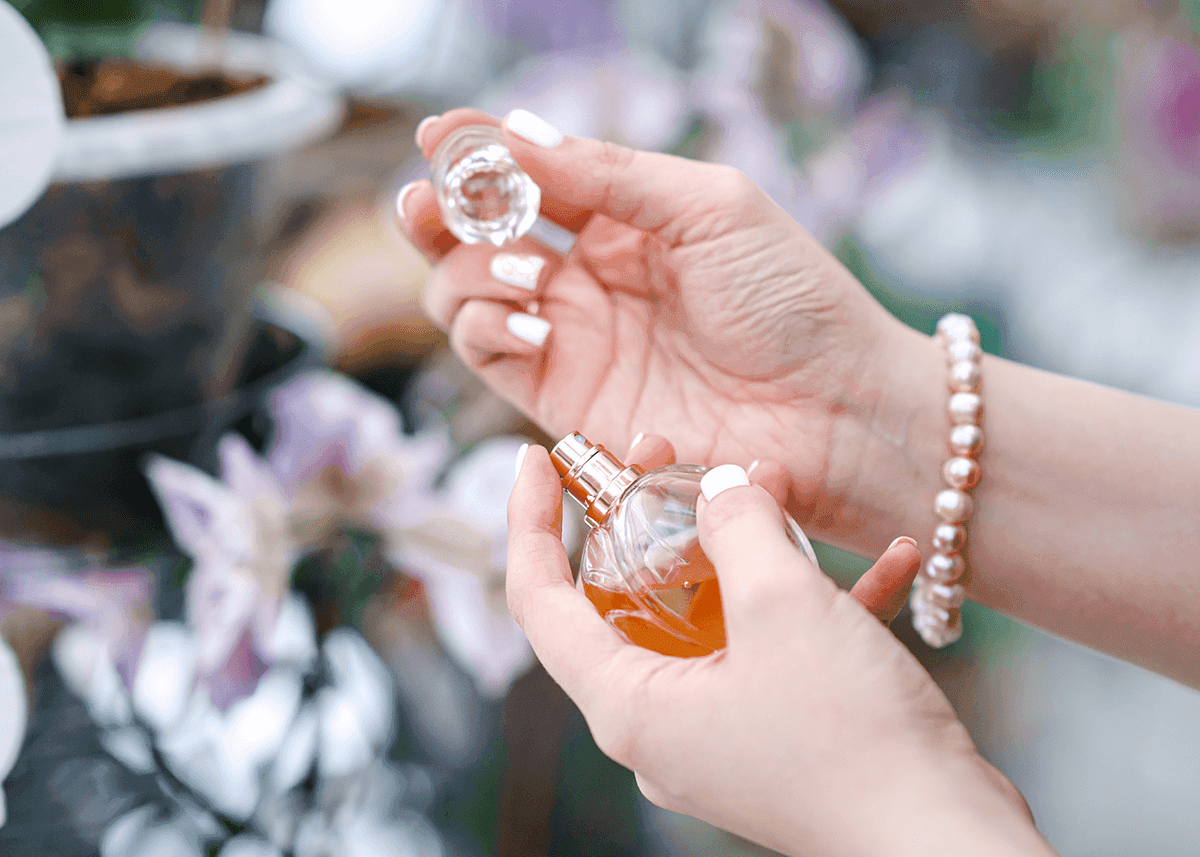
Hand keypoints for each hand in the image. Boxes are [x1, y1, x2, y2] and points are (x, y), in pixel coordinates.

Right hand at [397, 108, 903, 545]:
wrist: (832, 411)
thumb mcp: (709, 207)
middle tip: (430, 196)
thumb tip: (516, 133)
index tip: (441, 131)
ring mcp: (572, 337)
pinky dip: (485, 326)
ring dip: (468, 270)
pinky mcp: (564, 398)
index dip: (477, 153)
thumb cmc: (792, 299)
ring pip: (464, 293)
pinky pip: (486, 352)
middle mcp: (587, 276)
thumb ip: (610, 173)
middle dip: (441, 210)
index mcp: (624, 220)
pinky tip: (533, 318)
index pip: (529, 178)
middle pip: (476, 235)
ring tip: (526, 269)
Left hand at [506, 440, 1052, 856]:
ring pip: (706, 616)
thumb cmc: (855, 741)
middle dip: (652, 518)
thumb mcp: (783, 606)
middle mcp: (661, 724)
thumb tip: (719, 486)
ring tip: (779, 485)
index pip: (539, 602)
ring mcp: (719, 732)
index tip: (537, 457)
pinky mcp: (777, 734)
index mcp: (629, 706)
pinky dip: (814, 601)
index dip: (528, 522)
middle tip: (671, 454)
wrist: (949, 842)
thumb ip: (736, 526)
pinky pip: (773, 649)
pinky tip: (886, 561)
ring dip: (743, 548)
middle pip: (624, 601)